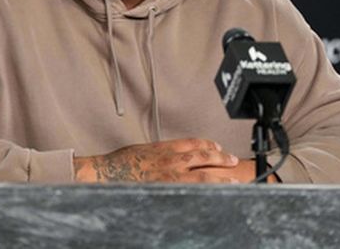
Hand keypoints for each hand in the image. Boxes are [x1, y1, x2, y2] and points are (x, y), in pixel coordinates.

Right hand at [73, 138, 243, 182]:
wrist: (107, 173)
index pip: (194, 143)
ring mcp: (170, 177)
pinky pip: (191, 192)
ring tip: (232, 180)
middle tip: (233, 161)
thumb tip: (173, 156)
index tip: (218, 146)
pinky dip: (204, 192)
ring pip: (203, 175)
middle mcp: (171, 161)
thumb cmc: (121, 163)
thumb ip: (161, 152)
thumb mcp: (144, 149)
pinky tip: (213, 195)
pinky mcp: (167, 191)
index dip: (209, 144)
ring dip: (220, 177)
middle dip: (221, 158)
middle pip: (204, 157)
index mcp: (165, 147)